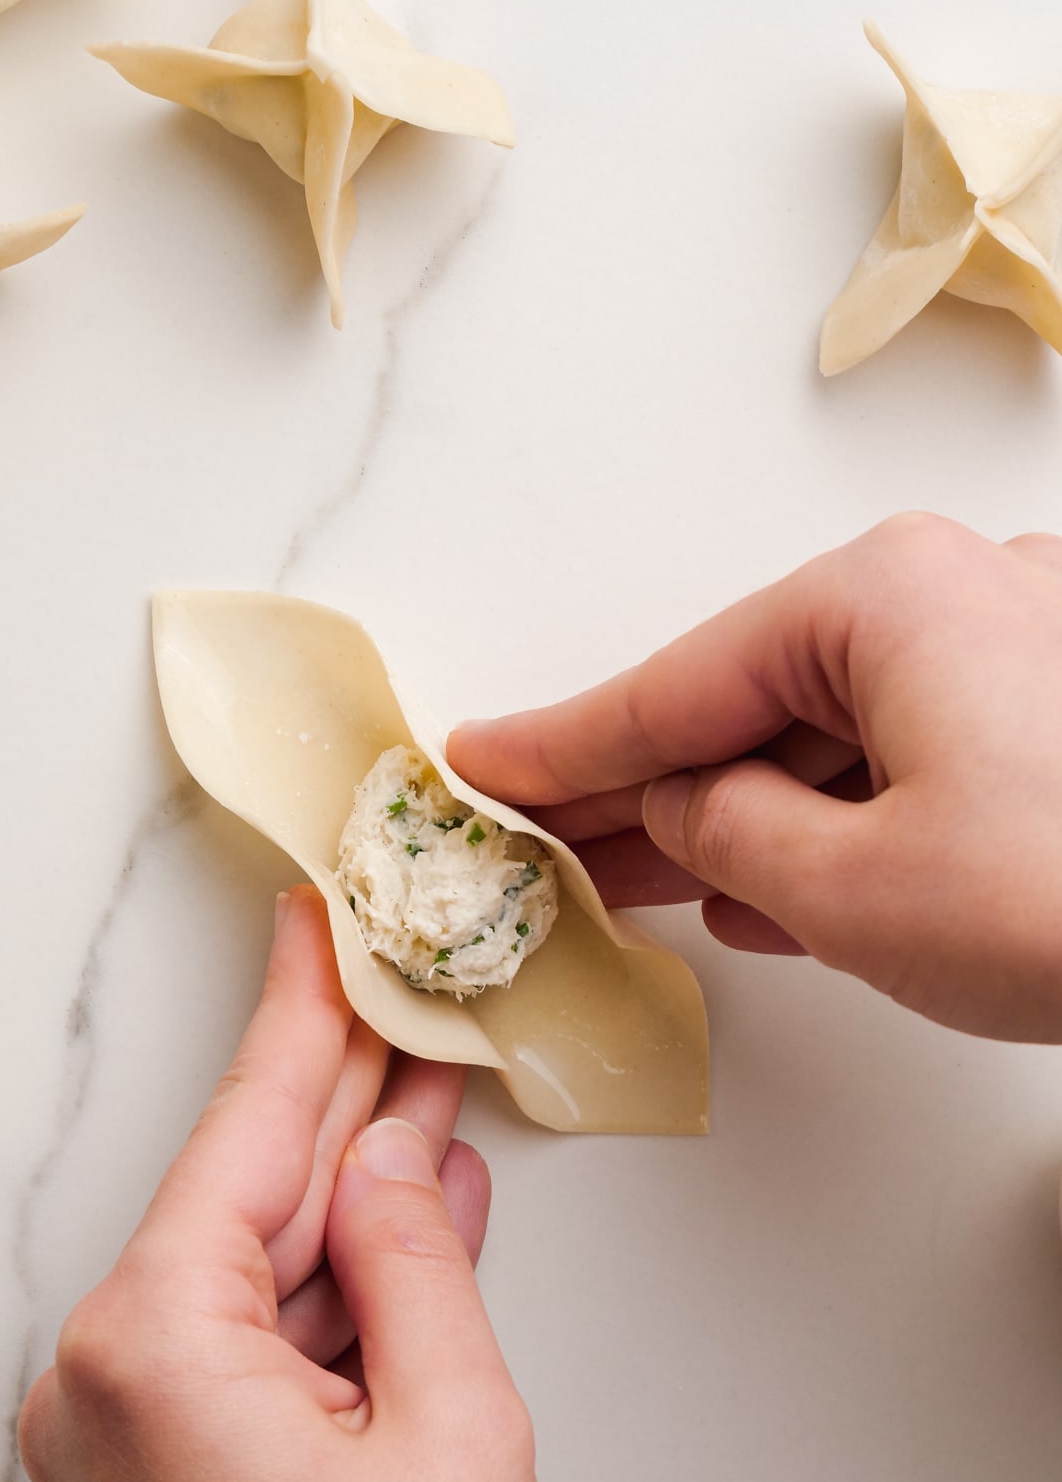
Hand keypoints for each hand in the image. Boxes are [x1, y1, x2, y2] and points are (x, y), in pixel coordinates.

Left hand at [19, 885, 546, 1481]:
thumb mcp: (452, 1430)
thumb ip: (418, 1263)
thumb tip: (401, 1156)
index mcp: (154, 1346)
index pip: (246, 1129)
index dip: (302, 1014)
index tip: (314, 923)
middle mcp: (106, 1376)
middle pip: (249, 1191)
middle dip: (343, 1101)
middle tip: (402, 999)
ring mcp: (125, 1430)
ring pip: (259, 1264)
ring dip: (353, 1196)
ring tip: (433, 1099)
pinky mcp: (159, 1470)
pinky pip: (252, 1335)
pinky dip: (334, 1286)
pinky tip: (407, 1224)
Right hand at [449, 515, 1061, 1041]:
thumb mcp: (852, 885)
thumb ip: (730, 835)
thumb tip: (688, 809)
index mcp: (884, 598)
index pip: (676, 684)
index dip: (563, 743)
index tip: (477, 760)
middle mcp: (952, 594)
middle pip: (751, 703)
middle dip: (646, 788)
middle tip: (540, 839)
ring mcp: (1017, 653)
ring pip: (833, 739)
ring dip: (740, 818)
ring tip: (639, 883)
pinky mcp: (1059, 723)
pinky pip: (910, 762)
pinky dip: (836, 826)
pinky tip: (773, 887)